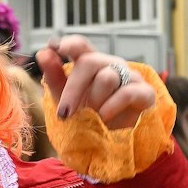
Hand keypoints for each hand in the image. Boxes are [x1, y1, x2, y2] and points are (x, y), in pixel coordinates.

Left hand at [36, 36, 155, 129]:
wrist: (114, 143)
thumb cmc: (89, 117)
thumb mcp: (66, 99)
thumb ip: (55, 77)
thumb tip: (43, 53)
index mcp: (91, 64)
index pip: (81, 45)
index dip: (70, 44)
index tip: (57, 48)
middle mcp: (111, 65)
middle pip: (90, 62)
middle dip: (73, 89)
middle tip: (64, 114)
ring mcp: (130, 77)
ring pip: (107, 78)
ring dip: (95, 101)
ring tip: (93, 117)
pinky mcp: (145, 93)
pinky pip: (126, 93)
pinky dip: (111, 107)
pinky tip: (104, 118)